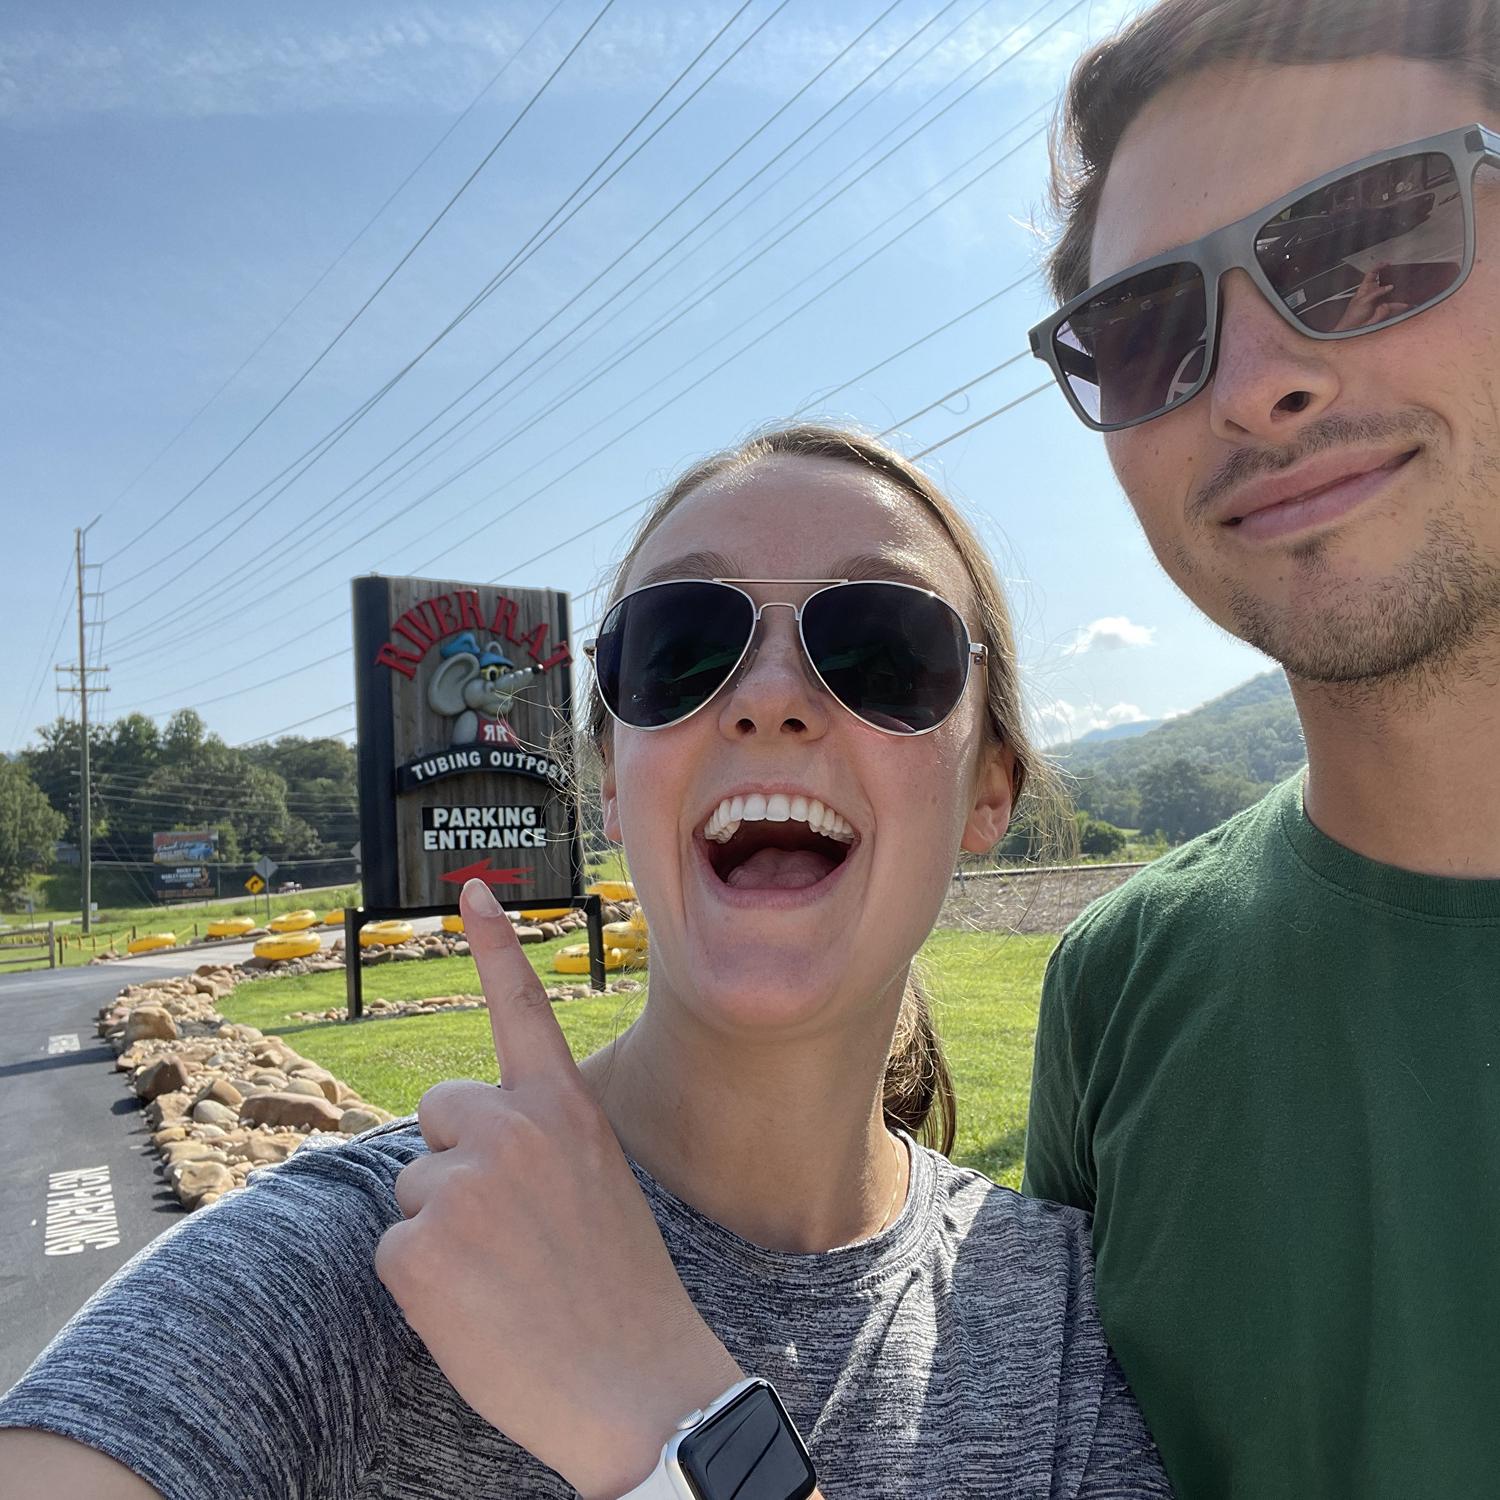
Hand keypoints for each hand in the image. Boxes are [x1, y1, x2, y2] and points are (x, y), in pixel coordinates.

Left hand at [374, 879, 743, 1499]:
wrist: (638, 1390)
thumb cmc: (621, 1292)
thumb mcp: (600, 1186)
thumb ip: (538, 1142)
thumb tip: (461, 1139)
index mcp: (566, 1110)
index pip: (524, 1008)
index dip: (495, 945)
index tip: (467, 890)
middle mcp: (512, 1127)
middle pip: (439, 1112)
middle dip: (455, 1159)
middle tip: (508, 1229)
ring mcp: (460, 1182)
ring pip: (414, 1186)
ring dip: (441, 1229)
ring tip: (504, 1278)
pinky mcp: (417, 1246)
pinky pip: (393, 1249)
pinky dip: (422, 1286)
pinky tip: (476, 1310)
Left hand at [1332, 263, 1409, 329]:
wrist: (1355, 329)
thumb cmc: (1353, 315)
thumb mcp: (1363, 300)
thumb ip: (1376, 292)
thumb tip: (1389, 287)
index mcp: (1365, 288)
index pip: (1372, 274)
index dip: (1379, 267)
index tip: (1386, 263)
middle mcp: (1374, 293)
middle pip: (1385, 281)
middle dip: (1392, 277)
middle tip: (1399, 273)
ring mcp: (1380, 300)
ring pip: (1392, 292)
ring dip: (1398, 290)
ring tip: (1405, 285)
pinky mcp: (1385, 308)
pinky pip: (1395, 305)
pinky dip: (1401, 304)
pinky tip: (1406, 303)